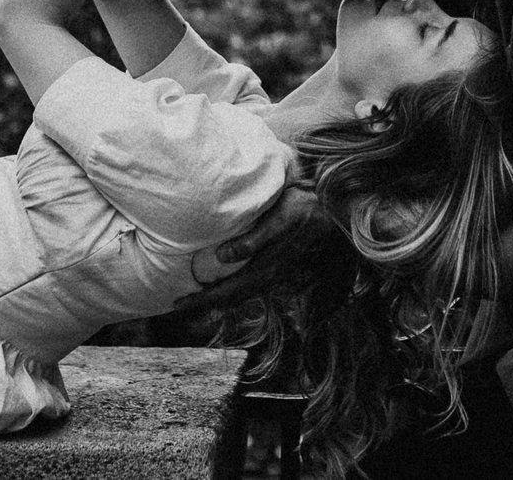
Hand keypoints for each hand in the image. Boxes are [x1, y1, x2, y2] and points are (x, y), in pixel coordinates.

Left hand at [174, 184, 331, 310]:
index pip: (227, 292)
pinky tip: (223, 278)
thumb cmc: (306, 208)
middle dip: (205, 302)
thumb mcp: (280, 219)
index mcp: (266, 269)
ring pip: (240, 293)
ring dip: (217, 296)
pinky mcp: (278, 265)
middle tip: (178, 302)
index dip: (202, 300)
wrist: (335, 210)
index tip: (178, 303)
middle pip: (231, 298)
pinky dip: (232, 286)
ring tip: (197, 293)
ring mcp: (274, 273)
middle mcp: (269, 276)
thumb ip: (253, 239)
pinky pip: (249, 283)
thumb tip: (222, 256)